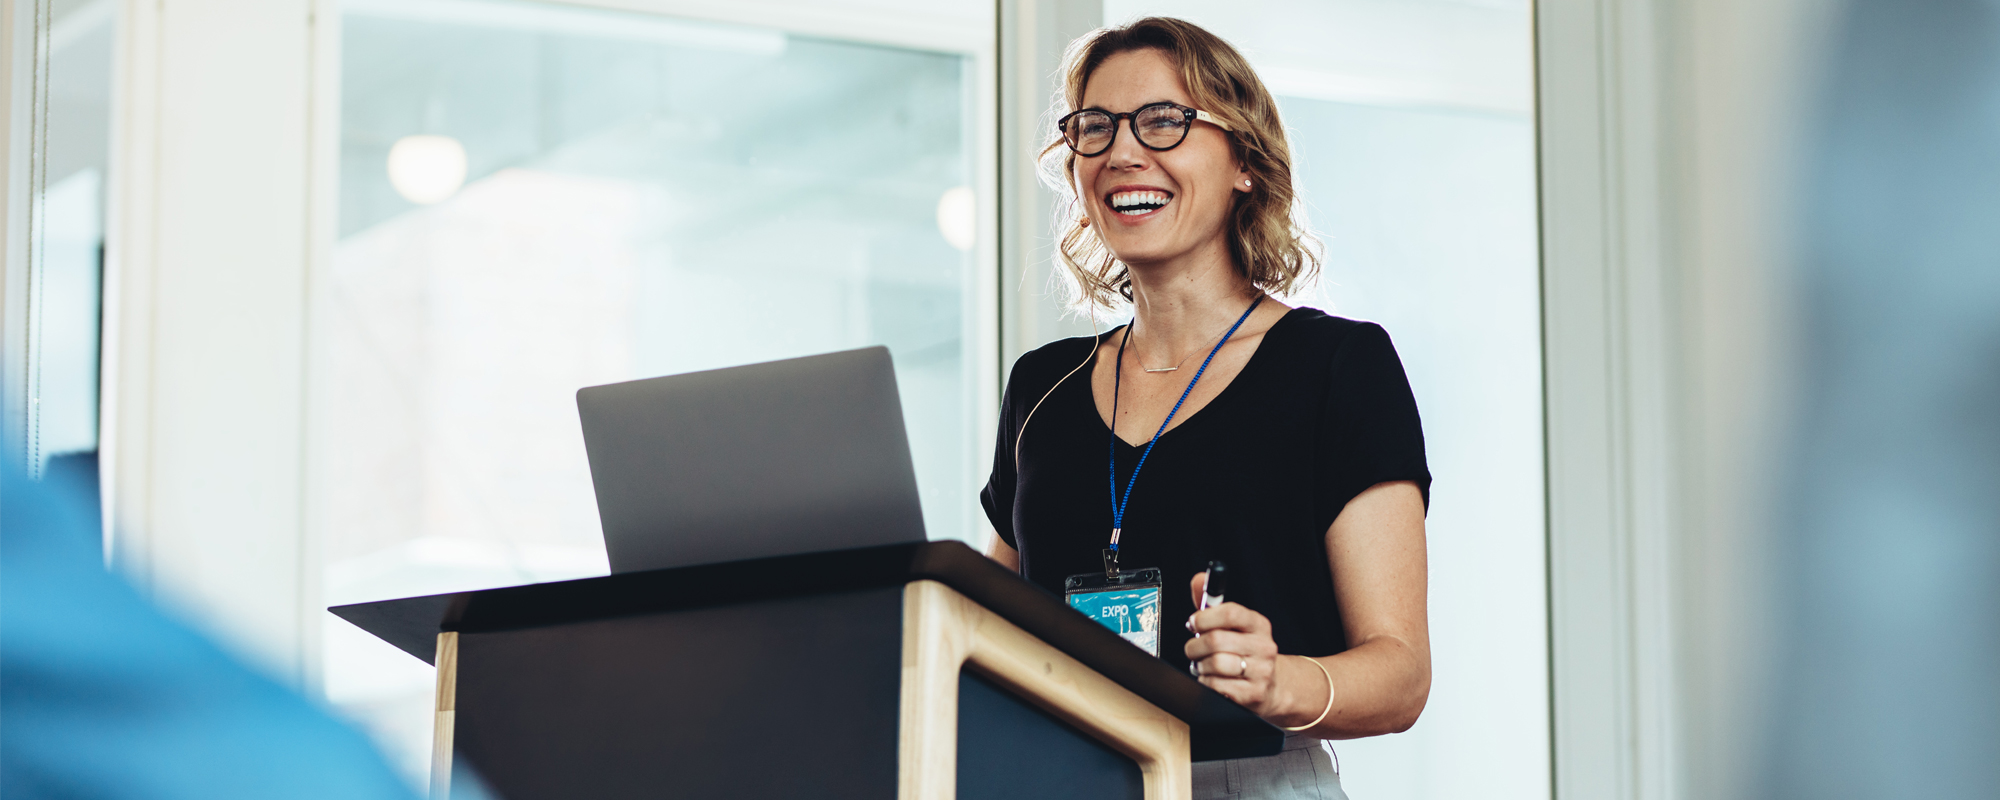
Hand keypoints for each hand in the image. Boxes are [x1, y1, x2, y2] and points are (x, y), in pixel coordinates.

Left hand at [1184, 572, 1287, 717]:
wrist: (1271, 686)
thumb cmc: (1243, 651)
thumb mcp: (1232, 626)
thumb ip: (1211, 603)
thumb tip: (1198, 579)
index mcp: (1258, 625)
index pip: (1231, 613)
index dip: (1205, 617)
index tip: (1193, 622)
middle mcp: (1264, 646)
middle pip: (1217, 640)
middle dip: (1195, 645)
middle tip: (1193, 648)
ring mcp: (1261, 672)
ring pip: (1215, 663)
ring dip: (1200, 665)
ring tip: (1202, 664)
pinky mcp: (1253, 694)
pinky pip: (1216, 685)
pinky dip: (1205, 682)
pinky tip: (1210, 679)